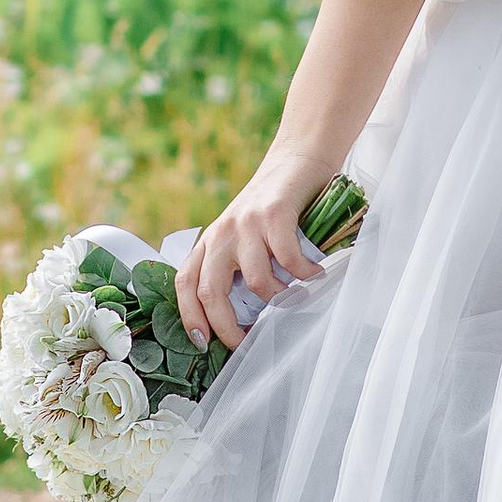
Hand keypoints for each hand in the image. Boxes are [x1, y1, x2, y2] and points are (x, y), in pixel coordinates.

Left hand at [176, 166, 336, 349]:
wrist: (297, 159)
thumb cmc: (275, 206)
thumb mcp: (244, 236)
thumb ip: (239, 266)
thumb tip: (245, 316)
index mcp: (210, 241)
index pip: (186, 282)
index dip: (189, 315)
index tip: (201, 342)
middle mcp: (221, 233)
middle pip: (211, 291)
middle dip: (227, 326)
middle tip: (247, 342)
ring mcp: (246, 223)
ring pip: (255, 281)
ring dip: (278, 297)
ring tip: (295, 296)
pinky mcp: (274, 214)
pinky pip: (287, 260)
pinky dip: (304, 274)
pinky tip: (315, 273)